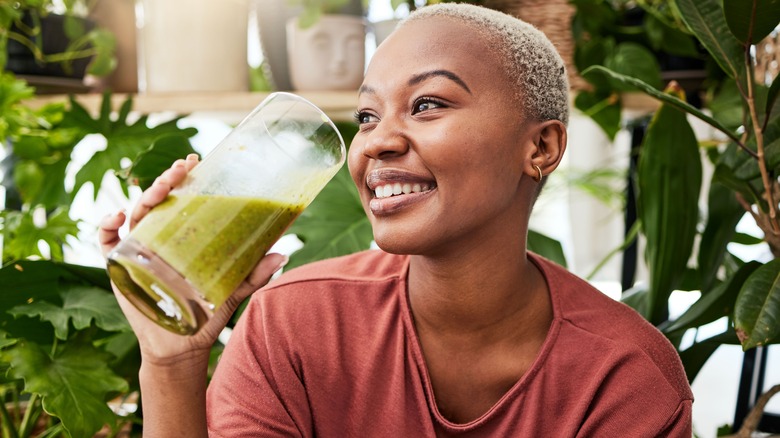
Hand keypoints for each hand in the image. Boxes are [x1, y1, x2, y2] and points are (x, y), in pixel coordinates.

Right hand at [99, 154, 287, 363]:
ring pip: (136, 213)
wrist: (182, 346)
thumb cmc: (207, 313)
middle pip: (159, 200)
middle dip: (166, 180)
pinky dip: (107, 226)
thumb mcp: (233, 289)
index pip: (183, 199)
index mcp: (184, 235)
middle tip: (180, 169)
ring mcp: (138, 249)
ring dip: (144, 197)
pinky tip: (118, 217)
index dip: (185, 177)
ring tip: (159, 188)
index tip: (194, 159)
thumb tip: (284, 254)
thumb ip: (255, 273)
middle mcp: (160, 236)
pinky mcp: (120, 268)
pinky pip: (106, 242)